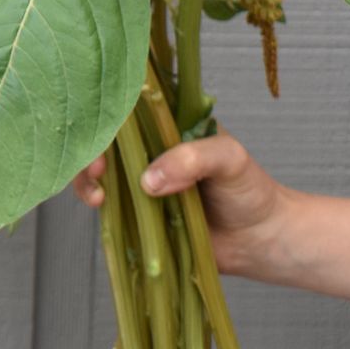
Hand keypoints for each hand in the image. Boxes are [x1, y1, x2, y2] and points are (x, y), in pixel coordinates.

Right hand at [74, 129, 285, 276]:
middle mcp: (149, 146)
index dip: (106, 115)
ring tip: (98, 195)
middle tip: (97, 169)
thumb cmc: (249, 189)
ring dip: (88, 177)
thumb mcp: (228, 158)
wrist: (261, 240)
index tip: (101, 133)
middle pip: (105, 138)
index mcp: (168, 122)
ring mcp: (141, 178)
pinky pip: (109, 203)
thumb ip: (191, 159)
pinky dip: (97, 201)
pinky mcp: (139, 211)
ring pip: (99, 169)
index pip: (127, 107)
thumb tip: (147, 181)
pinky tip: (101, 206)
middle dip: (90, 150)